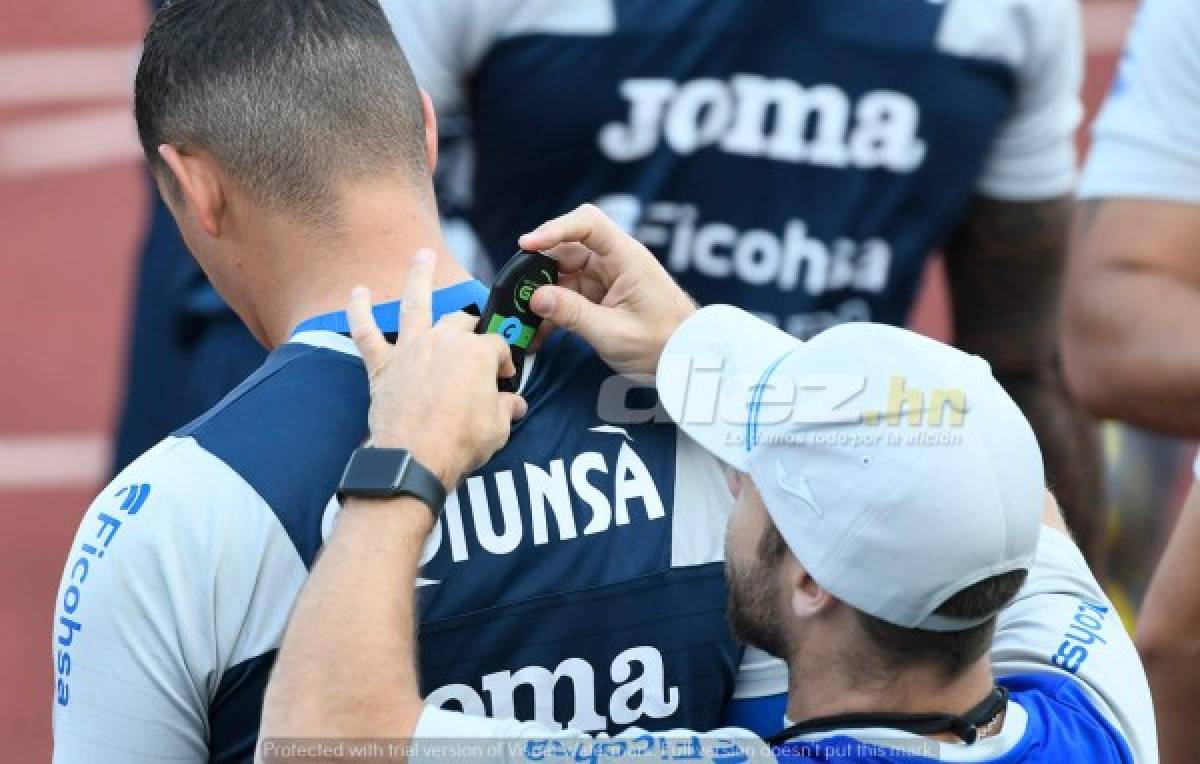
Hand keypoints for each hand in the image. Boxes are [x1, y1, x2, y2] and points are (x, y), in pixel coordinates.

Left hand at [348, 249, 526, 491]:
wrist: (415, 459)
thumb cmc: (460, 443)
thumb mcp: (497, 427)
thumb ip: (505, 409)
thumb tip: (513, 404)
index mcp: (477, 354)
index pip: (497, 348)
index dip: (504, 363)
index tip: (503, 380)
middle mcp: (444, 342)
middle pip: (461, 322)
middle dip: (471, 327)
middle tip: (474, 339)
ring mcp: (412, 350)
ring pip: (415, 303)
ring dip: (419, 276)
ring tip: (422, 256)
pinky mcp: (384, 366)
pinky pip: (367, 334)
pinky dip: (360, 312)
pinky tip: (357, 292)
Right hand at [520, 203, 695, 376]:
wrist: (687, 359)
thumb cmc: (663, 343)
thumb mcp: (614, 333)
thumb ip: (573, 314)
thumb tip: (536, 299)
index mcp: (626, 257)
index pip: (587, 223)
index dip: (554, 228)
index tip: (527, 245)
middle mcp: (614, 261)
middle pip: (566, 250)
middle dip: (538, 272)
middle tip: (517, 296)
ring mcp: (606, 279)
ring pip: (563, 276)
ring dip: (542, 297)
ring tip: (524, 322)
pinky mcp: (601, 297)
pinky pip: (569, 296)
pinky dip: (553, 312)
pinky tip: (538, 334)